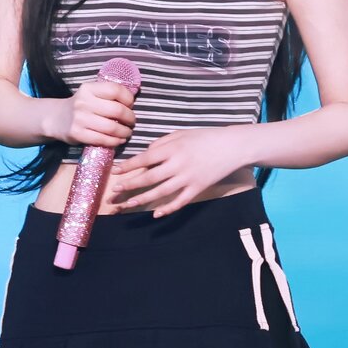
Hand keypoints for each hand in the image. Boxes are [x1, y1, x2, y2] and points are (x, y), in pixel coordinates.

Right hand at [54, 80, 135, 146]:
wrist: (57, 118)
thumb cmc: (81, 106)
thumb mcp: (91, 94)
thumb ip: (108, 95)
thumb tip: (132, 104)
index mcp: (89, 88)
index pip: (115, 90)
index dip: (128, 99)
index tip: (130, 105)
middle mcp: (83, 102)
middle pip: (117, 110)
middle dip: (130, 118)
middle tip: (132, 122)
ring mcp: (80, 119)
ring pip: (112, 127)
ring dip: (125, 132)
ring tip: (127, 132)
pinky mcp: (77, 134)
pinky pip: (103, 139)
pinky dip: (115, 141)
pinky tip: (118, 140)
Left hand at [109, 127, 242, 215]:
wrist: (232, 146)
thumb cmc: (204, 137)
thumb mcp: (181, 134)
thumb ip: (161, 143)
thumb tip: (145, 154)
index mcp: (172, 148)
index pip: (145, 159)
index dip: (128, 166)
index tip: (115, 171)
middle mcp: (178, 164)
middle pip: (148, 178)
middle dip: (129, 185)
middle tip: (115, 192)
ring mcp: (188, 178)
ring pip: (160, 192)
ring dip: (142, 199)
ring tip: (128, 204)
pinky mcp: (198, 188)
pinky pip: (180, 201)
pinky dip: (168, 208)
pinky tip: (156, 213)